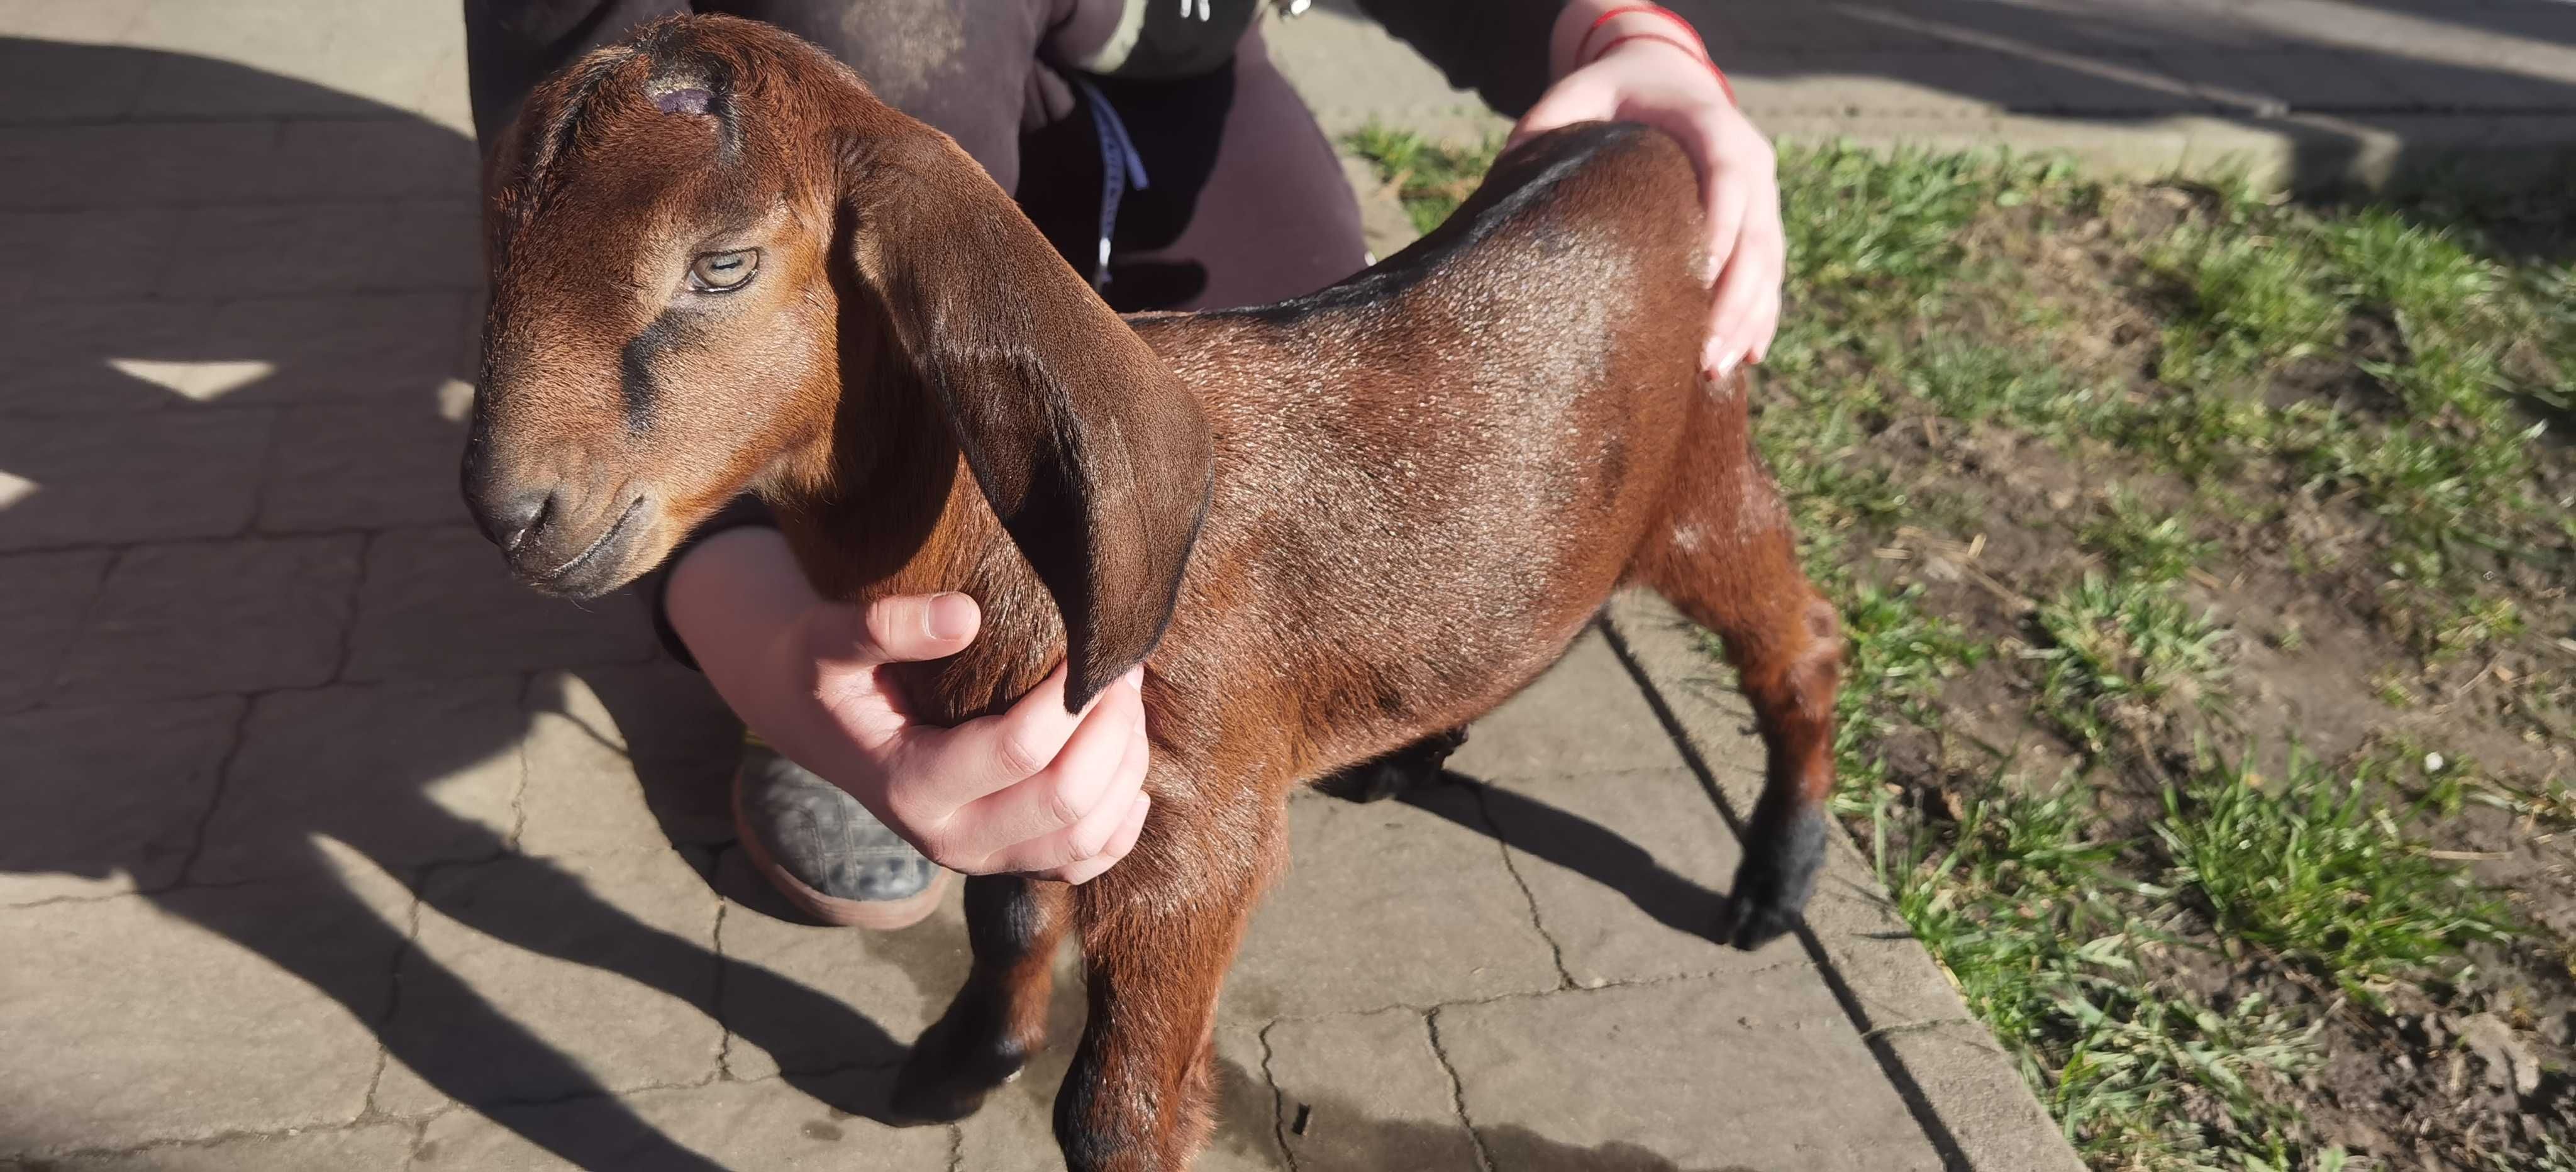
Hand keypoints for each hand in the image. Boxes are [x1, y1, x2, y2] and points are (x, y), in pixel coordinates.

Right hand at [666, 527, 1151, 883]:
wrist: (813, 718)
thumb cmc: (823, 669)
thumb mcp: (829, 638)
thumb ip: (886, 625)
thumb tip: (966, 615)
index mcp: (908, 788)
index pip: (1019, 750)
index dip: (1070, 695)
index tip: (1088, 640)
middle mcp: (949, 840)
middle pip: (1066, 801)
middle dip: (1110, 728)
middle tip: (1120, 666)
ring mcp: (982, 860)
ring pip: (1088, 835)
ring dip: (1125, 765)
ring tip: (1127, 699)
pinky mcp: (1009, 860)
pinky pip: (1088, 861)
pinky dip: (1122, 819)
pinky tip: (1128, 766)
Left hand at [1514, 1, 1782, 378]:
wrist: (1668, 78)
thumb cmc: (1619, 92)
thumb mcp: (1581, 91)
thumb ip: (1549, 120)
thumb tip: (1508, 169)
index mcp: (1712, 123)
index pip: (1727, 176)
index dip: (1721, 227)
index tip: (1698, 280)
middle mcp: (1750, 158)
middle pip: (1758, 235)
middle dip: (1736, 299)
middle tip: (1705, 354)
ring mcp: (1763, 194)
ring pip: (1770, 263)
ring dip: (1749, 319)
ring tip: (1717, 370)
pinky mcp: (1762, 222)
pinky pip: (1771, 274)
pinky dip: (1761, 315)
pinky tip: (1748, 358)